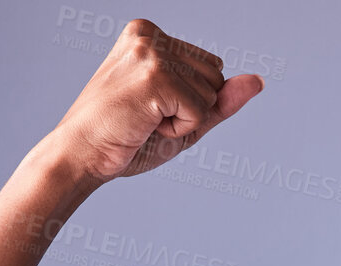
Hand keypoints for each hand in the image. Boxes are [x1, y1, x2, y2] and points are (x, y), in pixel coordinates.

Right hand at [43, 18, 263, 185]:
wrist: (82, 157)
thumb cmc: (125, 139)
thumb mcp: (182, 116)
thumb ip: (220, 99)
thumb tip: (258, 81)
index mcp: (147, 33)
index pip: (210, 66)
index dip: (189, 100)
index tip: (147, 106)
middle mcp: (148, 35)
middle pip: (216, 76)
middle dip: (191, 107)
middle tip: (146, 116)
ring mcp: (151, 54)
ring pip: (212, 93)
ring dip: (185, 119)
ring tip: (144, 119)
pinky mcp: (156, 77)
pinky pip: (201, 111)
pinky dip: (180, 129)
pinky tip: (146, 125)